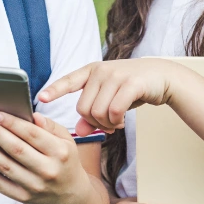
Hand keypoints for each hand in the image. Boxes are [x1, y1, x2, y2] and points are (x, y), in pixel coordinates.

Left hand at [0, 111, 90, 203]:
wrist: (70, 197)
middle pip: (17, 150)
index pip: (33, 135)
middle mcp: (48, 170)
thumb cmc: (65, 161)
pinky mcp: (23, 198)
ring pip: (5, 167)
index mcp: (60, 152)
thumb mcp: (66, 141)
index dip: (14, 123)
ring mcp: (35, 186)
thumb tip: (32, 114)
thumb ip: (49, 126)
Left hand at [38, 59, 180, 133]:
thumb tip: (79, 131)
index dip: (54, 90)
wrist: (162, 77)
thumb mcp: (109, 98)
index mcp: (91, 71)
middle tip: (106, 125)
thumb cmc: (131, 88)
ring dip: (106, 124)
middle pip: (83, 108)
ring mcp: (115, 76)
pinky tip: (122, 122)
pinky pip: (114, 111)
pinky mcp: (131, 84)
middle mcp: (100, 71)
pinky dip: (116, 122)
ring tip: (115, 123)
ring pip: (98, 112)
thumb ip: (92, 113)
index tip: (41, 97)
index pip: (68, 81)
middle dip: (93, 123)